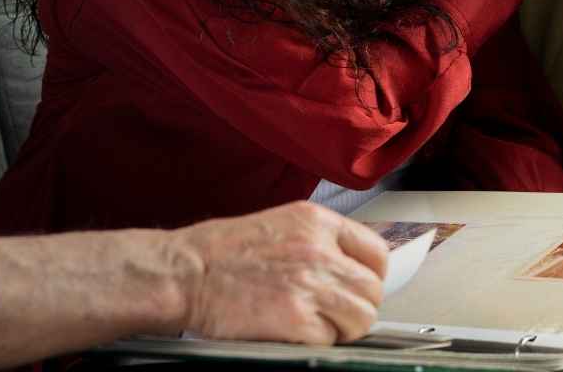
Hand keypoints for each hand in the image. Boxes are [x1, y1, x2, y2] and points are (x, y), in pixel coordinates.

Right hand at [172, 201, 388, 344]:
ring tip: (313, 323)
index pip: (376, 252)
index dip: (372, 276)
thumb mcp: (278, 225)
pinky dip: (316, 341)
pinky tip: (292, 330)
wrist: (186, 273)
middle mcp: (319, 250)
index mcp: (316, 222)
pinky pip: (331, 340)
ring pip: (360, 319)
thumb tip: (350, 266)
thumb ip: (318, 241)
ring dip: (342, 328)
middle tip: (333, 313)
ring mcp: (310, 285)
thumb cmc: (221, 251)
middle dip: (357, 307)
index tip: (360, 287)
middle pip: (372, 290)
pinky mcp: (297, 319)